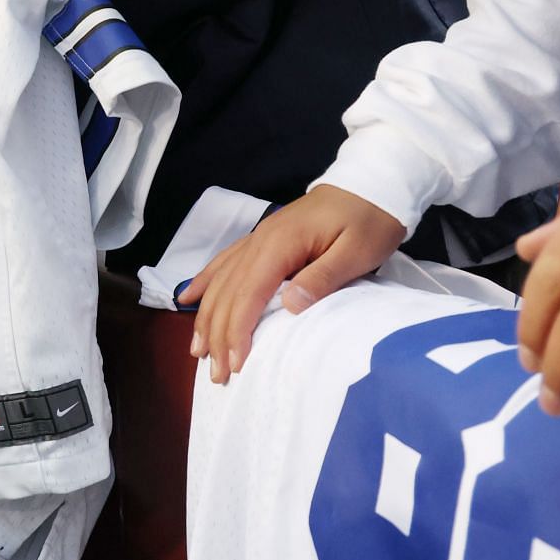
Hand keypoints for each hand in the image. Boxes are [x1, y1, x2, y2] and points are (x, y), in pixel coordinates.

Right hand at [180, 185, 405, 383]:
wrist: (370, 184)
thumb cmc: (369, 220)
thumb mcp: (357, 251)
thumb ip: (323, 277)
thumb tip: (289, 305)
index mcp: (280, 245)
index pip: (249, 294)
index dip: (237, 331)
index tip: (234, 365)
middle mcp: (260, 241)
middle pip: (229, 293)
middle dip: (218, 335)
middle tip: (216, 375)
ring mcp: (257, 239)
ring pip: (220, 281)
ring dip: (207, 317)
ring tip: (197, 351)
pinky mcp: (262, 240)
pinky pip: (224, 263)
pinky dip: (203, 282)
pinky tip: (188, 299)